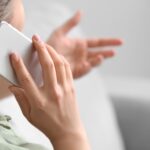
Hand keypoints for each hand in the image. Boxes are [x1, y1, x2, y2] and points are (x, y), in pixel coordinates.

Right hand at [9, 35, 89, 149]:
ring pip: (60, 64)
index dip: (18, 65)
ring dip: (52, 51)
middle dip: (40, 49)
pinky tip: (56, 55)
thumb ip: (21, 99)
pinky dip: (61, 59)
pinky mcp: (72, 87)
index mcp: (39, 101)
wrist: (68, 131)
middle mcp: (53, 93)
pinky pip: (67, 69)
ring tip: (46, 44)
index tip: (14, 55)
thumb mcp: (29, 115)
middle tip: (35, 38)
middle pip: (47, 65)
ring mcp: (65, 89)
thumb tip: (13, 85)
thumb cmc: (47, 124)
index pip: (26, 79)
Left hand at [47, 11, 122, 78]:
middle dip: (107, 52)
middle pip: (98, 52)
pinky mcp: (74, 72)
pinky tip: (90, 63)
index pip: (97, 42)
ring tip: (102, 56)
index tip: (120, 42)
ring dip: (98, 59)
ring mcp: (79, 63)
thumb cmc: (49, 45)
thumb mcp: (60, 32)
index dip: (109, 42)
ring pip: (93, 62)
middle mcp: (82, 54)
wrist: (40, 58)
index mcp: (80, 45)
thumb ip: (71, 24)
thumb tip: (81, 12)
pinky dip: (88, 67)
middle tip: (115, 51)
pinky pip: (83, 70)